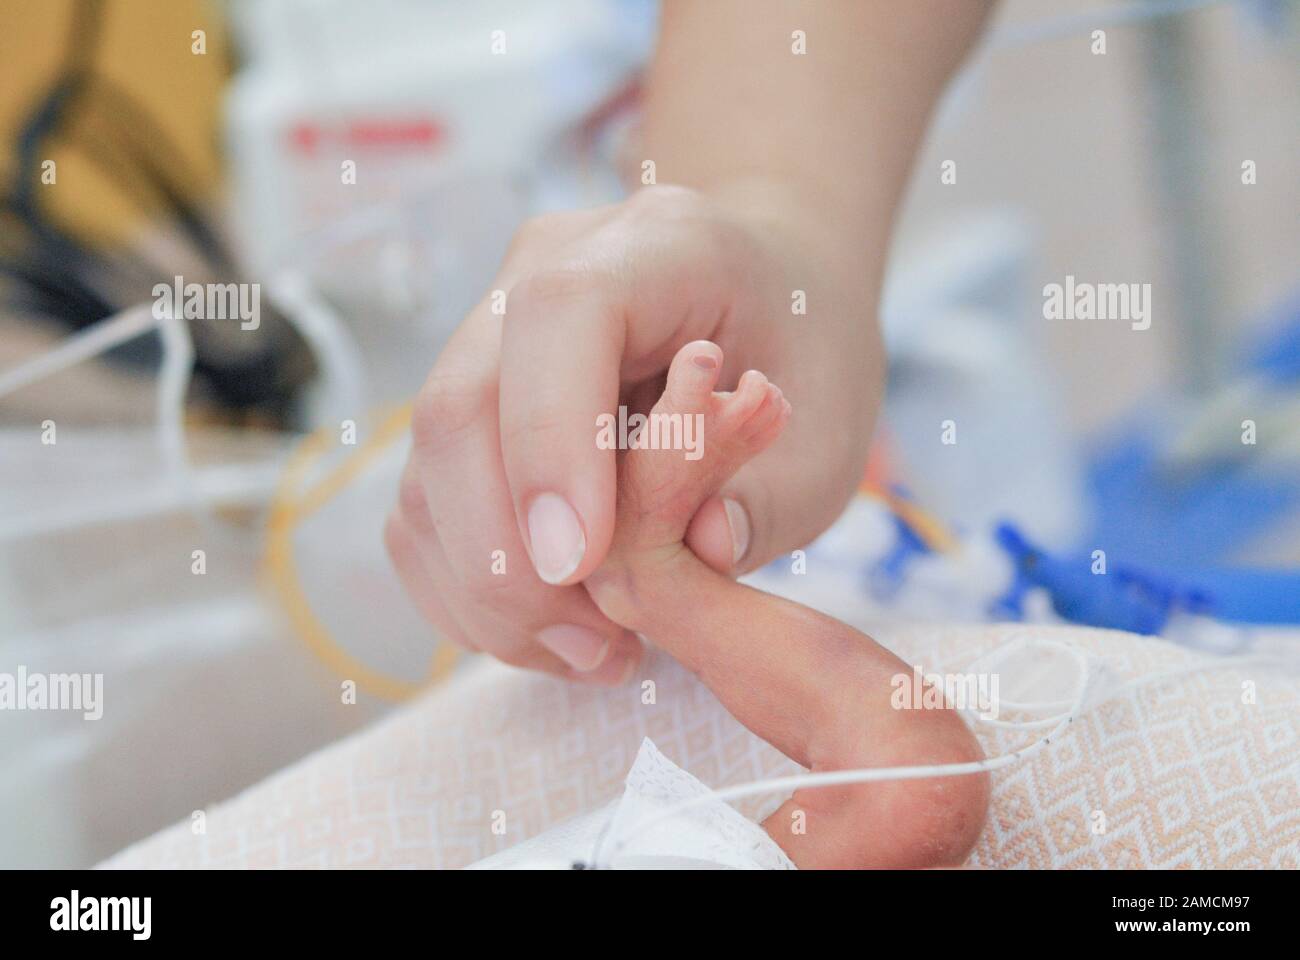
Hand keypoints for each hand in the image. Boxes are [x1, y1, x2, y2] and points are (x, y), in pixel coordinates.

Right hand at [385, 183, 884, 681]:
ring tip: (591, 652)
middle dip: (508, 555)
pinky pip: (426, 507)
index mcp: (652, 246)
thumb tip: (699, 554)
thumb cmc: (803, 351)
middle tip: (598, 647)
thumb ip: (769, 493)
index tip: (581, 565)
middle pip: (459, 407)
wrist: (764, 292)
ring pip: (428, 470)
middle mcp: (539, 274)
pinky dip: (471, 588)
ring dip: (490, 589)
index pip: (560, 316)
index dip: (551, 442)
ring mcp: (486, 335)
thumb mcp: (830, 428)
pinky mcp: (467, 406)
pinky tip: (552, 630)